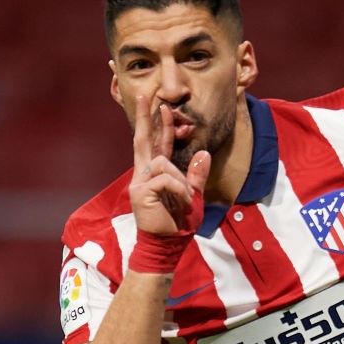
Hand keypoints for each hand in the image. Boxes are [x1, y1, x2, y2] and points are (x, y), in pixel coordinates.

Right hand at [129, 95, 209, 233]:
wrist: (166, 247)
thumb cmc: (178, 224)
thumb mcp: (193, 197)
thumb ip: (196, 176)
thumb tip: (204, 153)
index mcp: (154, 174)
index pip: (155, 144)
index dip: (157, 125)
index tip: (160, 106)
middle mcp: (143, 174)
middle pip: (142, 140)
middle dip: (143, 118)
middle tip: (143, 96)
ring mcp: (139, 183)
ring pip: (163, 163)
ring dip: (180, 180)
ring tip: (185, 198)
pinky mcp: (140, 192)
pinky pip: (165, 179)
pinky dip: (179, 189)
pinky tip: (182, 201)